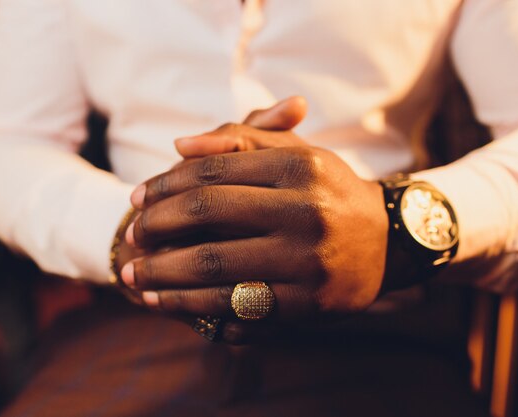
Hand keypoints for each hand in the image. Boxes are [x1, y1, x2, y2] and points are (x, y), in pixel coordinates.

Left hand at [122, 98, 388, 340]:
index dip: (165, 183)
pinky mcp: (306, 304)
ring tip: (131, 276)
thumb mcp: (297, 153)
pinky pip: (235, 308)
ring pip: (214, 265)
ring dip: (161, 273)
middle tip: (129, 235)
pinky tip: (162, 303)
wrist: (388, 243)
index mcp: (301, 167)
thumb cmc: (329, 191)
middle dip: (156, 225)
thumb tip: (178, 145)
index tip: (137, 197)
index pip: (213, 169)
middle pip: (207, 213)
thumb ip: (241, 137)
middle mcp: (306, 212)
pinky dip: (190, 308)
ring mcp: (307, 261)